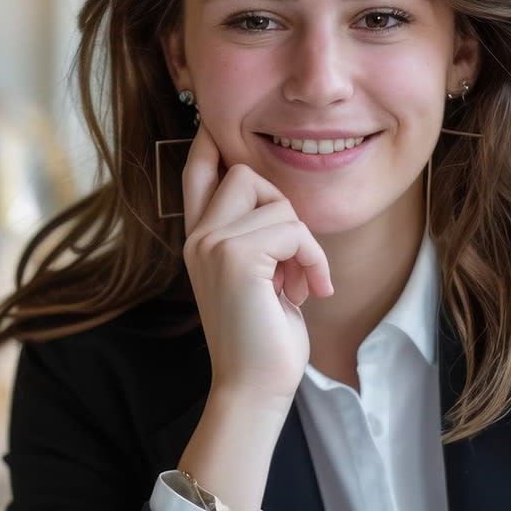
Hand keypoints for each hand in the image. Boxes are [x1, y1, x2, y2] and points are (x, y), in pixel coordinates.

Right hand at [180, 126, 333, 407]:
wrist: (253, 387)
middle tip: (293, 258)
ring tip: (299, 284)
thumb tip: (278, 203)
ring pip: (277, 201)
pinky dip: (314, 259)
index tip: (215, 123)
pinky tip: (311, 291)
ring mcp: (212, 244)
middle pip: (243, 172)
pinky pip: (293, 229)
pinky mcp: (236, 256)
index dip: (208, 143)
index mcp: (198, 240)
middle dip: (282, 206)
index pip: (196, 172)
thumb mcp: (259, 279)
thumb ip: (257, 240)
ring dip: (304, 243)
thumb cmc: (264, 340)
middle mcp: (198, 237)